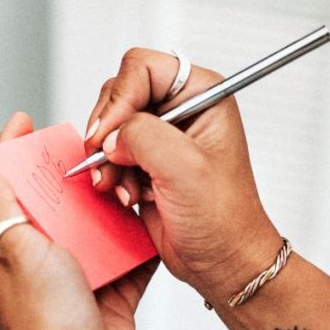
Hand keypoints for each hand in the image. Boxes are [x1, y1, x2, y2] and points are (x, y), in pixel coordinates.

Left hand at [0, 112, 157, 329]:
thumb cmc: (44, 327)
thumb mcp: (17, 251)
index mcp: (13, 245)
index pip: (9, 187)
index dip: (15, 152)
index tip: (27, 121)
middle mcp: (44, 260)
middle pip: (60, 204)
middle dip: (75, 173)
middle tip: (97, 143)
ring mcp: (80, 280)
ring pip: (100, 228)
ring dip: (114, 204)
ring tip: (132, 171)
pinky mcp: (114, 298)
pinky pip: (132, 260)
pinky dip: (143, 241)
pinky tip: (155, 216)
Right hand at [82, 48, 282, 304]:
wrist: (221, 262)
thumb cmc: (224, 219)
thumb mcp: (185, 168)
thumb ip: (143, 135)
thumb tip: (110, 135)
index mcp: (202, 94)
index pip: (143, 68)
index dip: (120, 98)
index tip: (111, 133)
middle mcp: (180, 109)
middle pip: (119, 93)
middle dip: (108, 131)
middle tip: (109, 160)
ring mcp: (160, 135)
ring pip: (108, 125)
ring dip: (106, 159)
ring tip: (121, 185)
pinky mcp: (143, 160)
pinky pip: (107, 153)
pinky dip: (108, 174)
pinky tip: (126, 194)